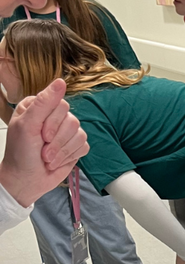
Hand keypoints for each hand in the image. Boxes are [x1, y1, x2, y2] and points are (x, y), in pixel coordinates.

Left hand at [0, 79, 87, 207]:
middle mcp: (53, 117)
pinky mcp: (74, 146)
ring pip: (80, 133)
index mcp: (39, 107)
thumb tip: (61, 82)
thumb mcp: (27, 125)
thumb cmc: (21, 154)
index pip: (60, 104)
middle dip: (58, 140)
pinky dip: (70, 156)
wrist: (27, 180)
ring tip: (49, 159)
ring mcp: (65, 132)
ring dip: (63, 151)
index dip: (54, 122)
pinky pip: (84, 145)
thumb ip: (44, 103)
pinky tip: (58, 161)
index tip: (42, 136)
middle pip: (72, 120)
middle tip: (44, 150)